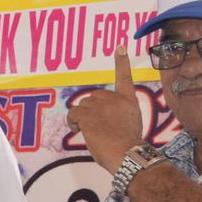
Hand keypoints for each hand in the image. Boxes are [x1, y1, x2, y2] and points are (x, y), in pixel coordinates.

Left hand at [65, 46, 144, 173]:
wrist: (127, 155)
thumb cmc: (127, 146)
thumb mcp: (129, 123)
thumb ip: (116, 113)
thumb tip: (97, 118)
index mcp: (128, 101)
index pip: (125, 77)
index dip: (121, 62)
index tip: (119, 47)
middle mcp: (116, 99)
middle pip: (93, 97)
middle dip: (89, 111)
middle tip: (97, 128)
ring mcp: (102, 105)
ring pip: (81, 106)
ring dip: (80, 118)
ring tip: (92, 132)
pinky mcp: (89, 114)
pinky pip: (72, 113)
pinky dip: (72, 122)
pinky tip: (80, 131)